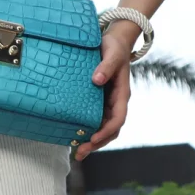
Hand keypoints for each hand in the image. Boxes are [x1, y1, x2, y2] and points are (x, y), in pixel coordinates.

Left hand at [75, 27, 134, 160]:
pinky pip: (93, 119)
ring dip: (91, 141)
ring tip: (76, 152)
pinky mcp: (97, 101)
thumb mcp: (112, 53)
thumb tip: (97, 80)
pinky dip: (86, 130)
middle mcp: (115, 102)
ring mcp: (106, 103)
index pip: (118, 118)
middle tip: (80, 153)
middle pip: (110, 129)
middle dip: (97, 143)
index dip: (106, 131)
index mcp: (122, 94)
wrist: (113, 42)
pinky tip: (73, 136)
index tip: (93, 139)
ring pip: (102, 128)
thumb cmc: (113, 47)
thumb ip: (106, 65)